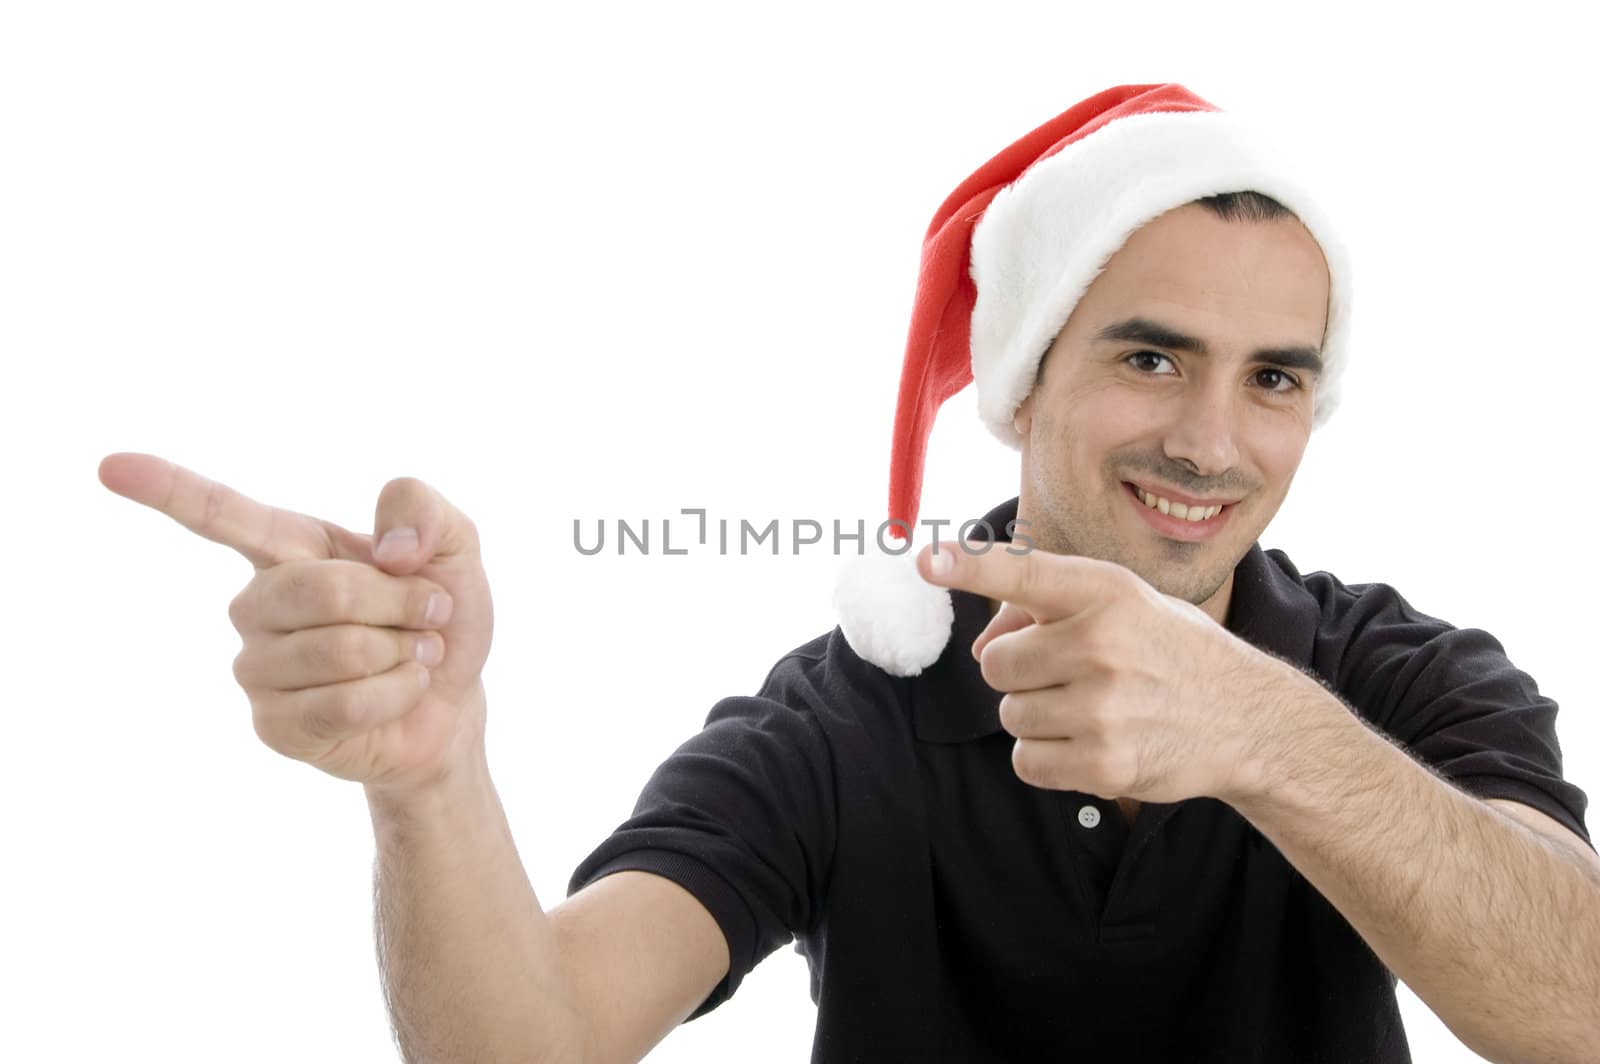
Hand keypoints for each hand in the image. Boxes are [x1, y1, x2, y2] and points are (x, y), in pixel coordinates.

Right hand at [99, 452, 494, 793]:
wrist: (452, 703)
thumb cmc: (438, 617)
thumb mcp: (453, 547)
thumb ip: (424, 512)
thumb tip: (389, 550)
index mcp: (289, 548)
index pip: (218, 513)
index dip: (166, 489)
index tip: (109, 466)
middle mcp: (257, 604)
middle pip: (322, 589)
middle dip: (398, 602)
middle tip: (425, 613)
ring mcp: (258, 668)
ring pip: (341, 649)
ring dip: (402, 652)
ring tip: (408, 655)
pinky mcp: (274, 725)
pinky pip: (344, 703)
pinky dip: (396, 694)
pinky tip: (398, 693)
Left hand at [918, 542, 1296, 804]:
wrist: (1246, 719)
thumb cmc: (1165, 650)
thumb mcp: (1119, 606)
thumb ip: (1041, 612)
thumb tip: (980, 650)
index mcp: (1105, 590)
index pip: (1024, 572)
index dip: (970, 567)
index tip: (927, 560)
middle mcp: (1102, 642)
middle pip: (996, 665)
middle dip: (1022, 673)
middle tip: (1073, 674)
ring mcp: (1104, 706)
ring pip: (1009, 716)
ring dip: (1036, 718)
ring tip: (1093, 709)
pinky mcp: (1104, 763)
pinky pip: (1025, 762)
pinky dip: (1046, 759)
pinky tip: (1091, 743)